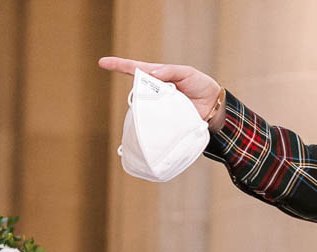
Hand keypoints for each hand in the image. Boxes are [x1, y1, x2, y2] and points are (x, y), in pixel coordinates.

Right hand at [98, 57, 225, 127]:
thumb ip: (171, 71)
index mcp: (158, 77)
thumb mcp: (188, 73)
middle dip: (137, 92)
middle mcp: (154, 92)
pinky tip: (153, 123)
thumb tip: (152, 72)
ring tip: (168, 106)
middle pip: (136, 90)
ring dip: (146, 107)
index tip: (102, 62)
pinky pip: (149, 122)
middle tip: (158, 95)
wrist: (213, 109)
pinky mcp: (159, 122)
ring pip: (141, 107)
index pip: (136, 69)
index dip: (119, 66)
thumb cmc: (201, 86)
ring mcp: (155, 107)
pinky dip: (149, 122)